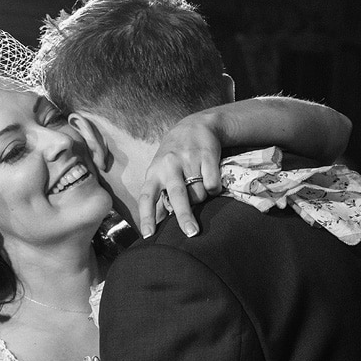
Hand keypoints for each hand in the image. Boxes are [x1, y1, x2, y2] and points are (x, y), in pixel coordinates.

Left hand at [136, 112, 225, 237]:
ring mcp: (188, 160)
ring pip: (199, 193)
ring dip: (201, 199)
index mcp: (154, 173)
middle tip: (191, 233)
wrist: (195, 125)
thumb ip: (159, 193)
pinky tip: (210, 180)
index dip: (146, 217)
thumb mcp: (160, 171)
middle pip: (177, 196)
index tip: (148, 235)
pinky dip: (214, 189)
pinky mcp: (207, 156)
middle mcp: (169, 166)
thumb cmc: (173, 156)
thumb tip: (161, 224)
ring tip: (198, 188)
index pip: (146, 198)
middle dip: (184, 216)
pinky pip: (213, 184)